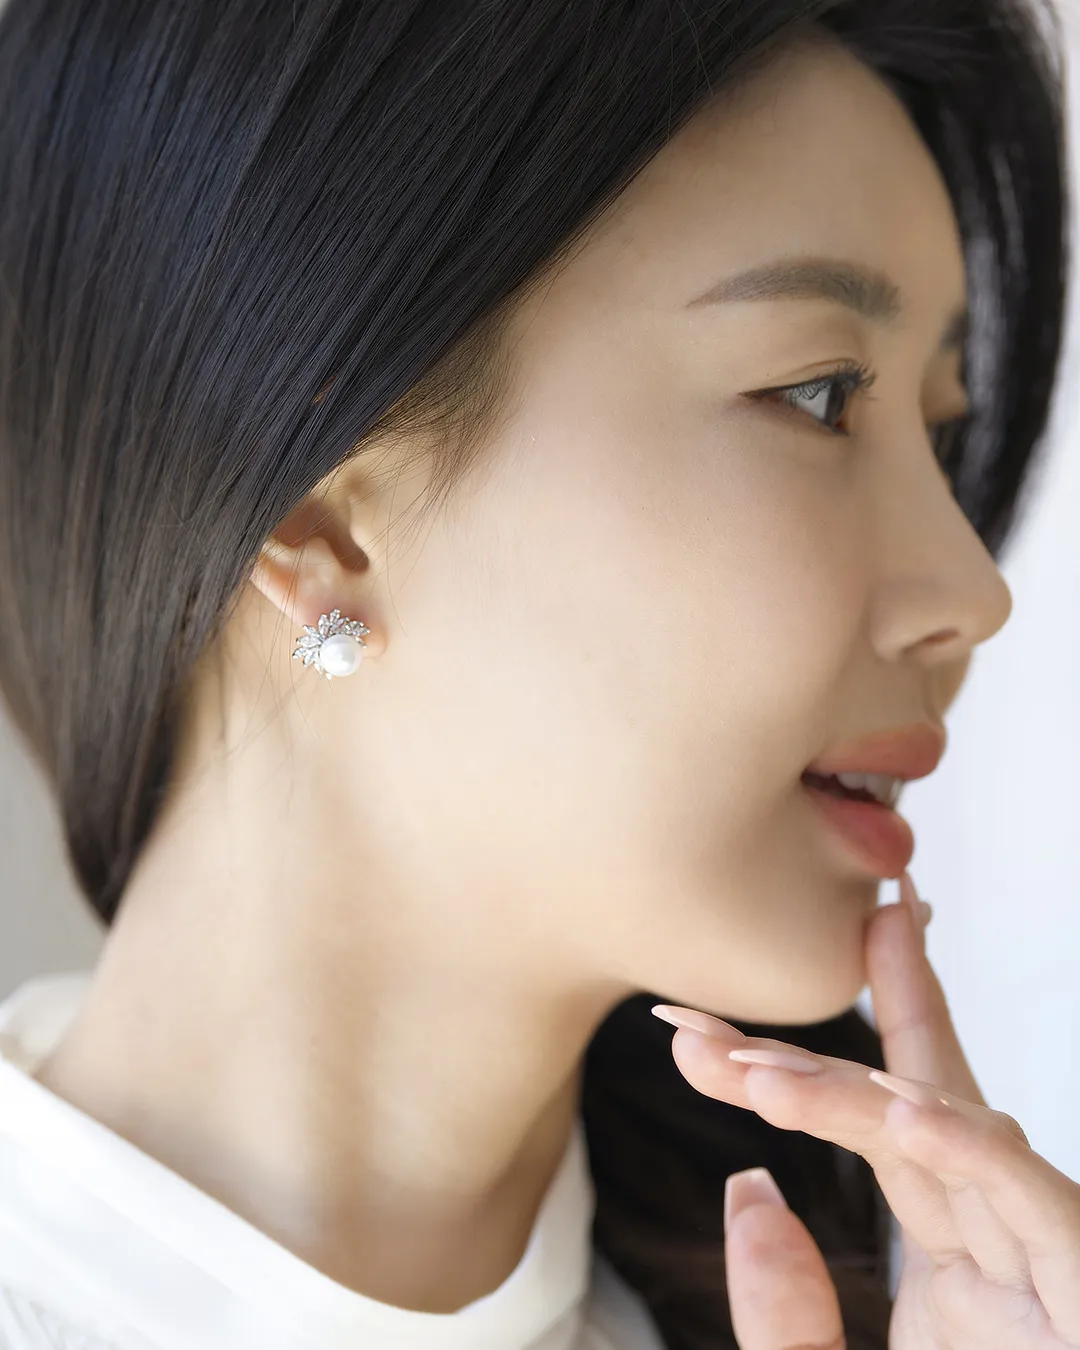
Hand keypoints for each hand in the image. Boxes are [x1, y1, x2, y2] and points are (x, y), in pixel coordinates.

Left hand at [651, 872, 1079, 1348]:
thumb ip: (785, 1316)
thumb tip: (747, 1185)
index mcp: (959, 1263)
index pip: (874, 1131)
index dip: (790, 1071)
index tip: (687, 1033)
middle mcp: (1005, 1250)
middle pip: (914, 1107)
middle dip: (814, 1043)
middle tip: (701, 1017)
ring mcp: (1052, 1273)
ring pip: (960, 1143)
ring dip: (856, 1097)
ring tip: (755, 1077)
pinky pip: (1043, 1214)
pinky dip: (982, 1160)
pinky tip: (907, 1117)